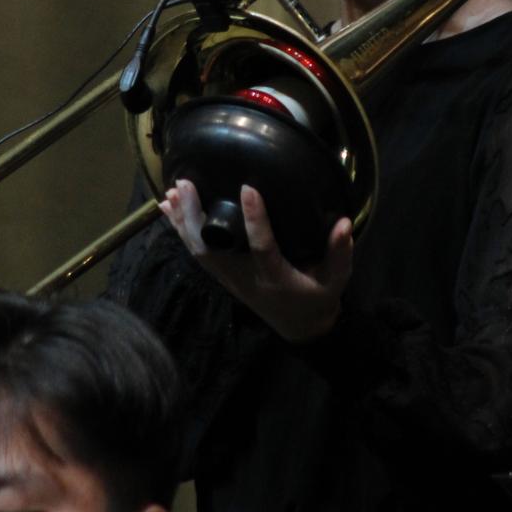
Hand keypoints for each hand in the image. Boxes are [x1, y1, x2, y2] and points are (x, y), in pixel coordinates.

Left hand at [159, 178, 352, 342]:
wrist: (300, 327)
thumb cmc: (318, 298)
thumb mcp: (336, 280)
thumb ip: (340, 253)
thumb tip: (344, 222)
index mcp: (274, 277)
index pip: (262, 248)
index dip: (254, 220)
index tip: (248, 188)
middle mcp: (245, 279)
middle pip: (211, 250)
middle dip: (195, 217)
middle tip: (185, 184)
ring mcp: (230, 279)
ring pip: (198, 252)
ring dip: (182, 222)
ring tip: (171, 192)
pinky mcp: (223, 277)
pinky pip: (197, 254)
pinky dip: (181, 231)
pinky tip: (168, 210)